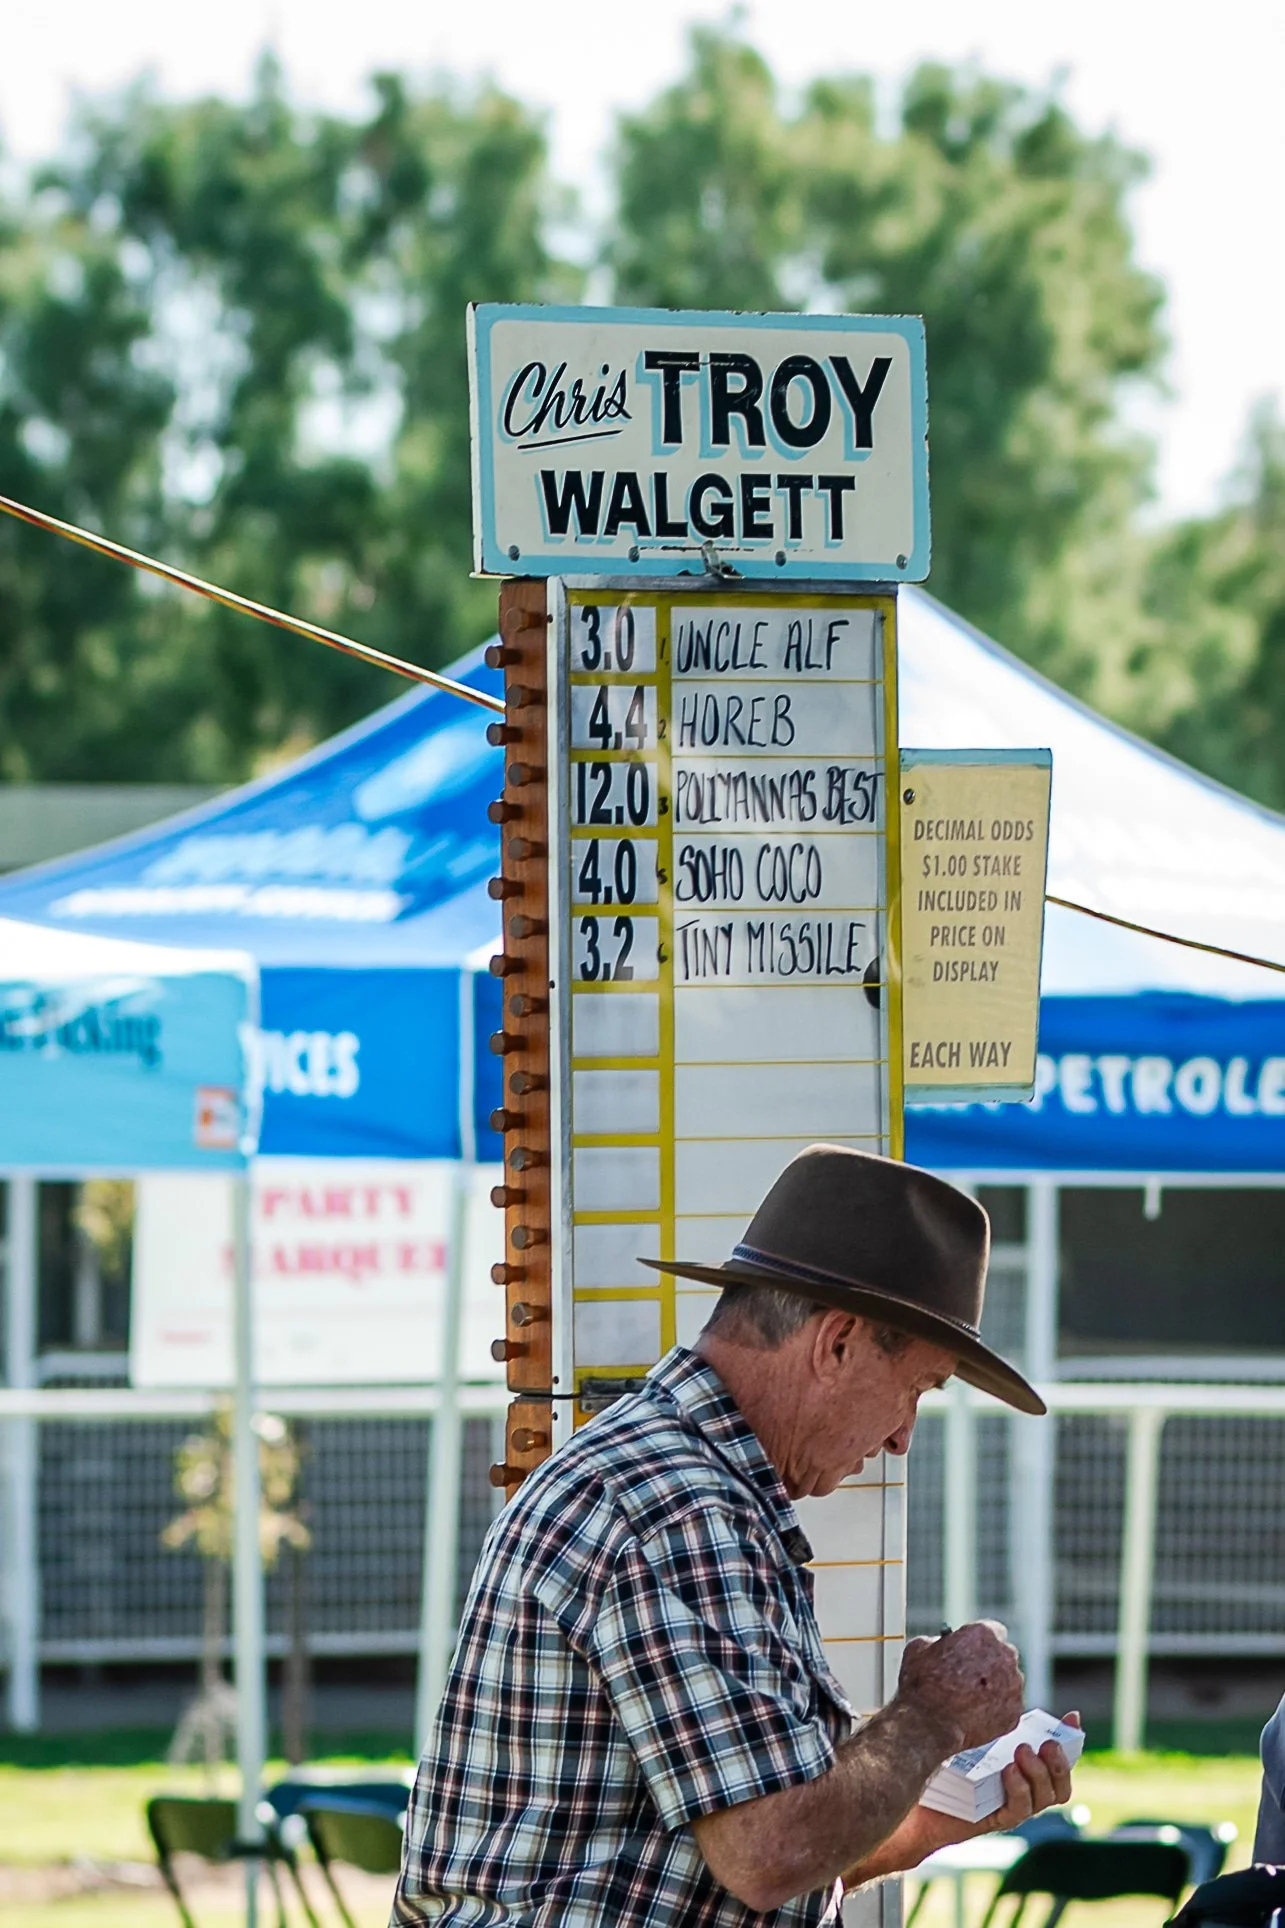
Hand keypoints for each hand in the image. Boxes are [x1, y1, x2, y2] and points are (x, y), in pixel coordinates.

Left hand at [849, 1713, 1081, 1883]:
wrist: (908, 1797)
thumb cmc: (933, 1758)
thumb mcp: (958, 1726)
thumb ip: (973, 1702)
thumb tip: (976, 1659)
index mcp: (1017, 1760)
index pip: (1054, 1753)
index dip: (1070, 1737)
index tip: (1072, 1717)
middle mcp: (1020, 1783)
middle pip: (1060, 1779)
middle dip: (1061, 1760)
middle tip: (1046, 1741)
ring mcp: (1010, 1803)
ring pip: (1046, 1797)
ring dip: (1041, 1773)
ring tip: (1022, 1751)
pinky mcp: (995, 1819)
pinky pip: (1018, 1810)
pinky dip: (1019, 1789)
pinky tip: (1008, 1771)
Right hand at [897, 1620, 1024, 1751]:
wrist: (929, 1725)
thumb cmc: (922, 1686)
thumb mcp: (919, 1648)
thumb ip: (938, 1641)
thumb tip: (941, 1645)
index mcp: (983, 1634)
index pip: (993, 1630)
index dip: (980, 1642)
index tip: (972, 1651)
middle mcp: (1004, 1656)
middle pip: (1004, 1655)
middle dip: (990, 1664)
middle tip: (971, 1677)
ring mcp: (1013, 1687)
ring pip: (1008, 1682)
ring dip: (995, 1687)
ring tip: (971, 1699)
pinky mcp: (1014, 1713)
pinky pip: (1008, 1707)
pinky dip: (996, 1710)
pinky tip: (976, 1714)